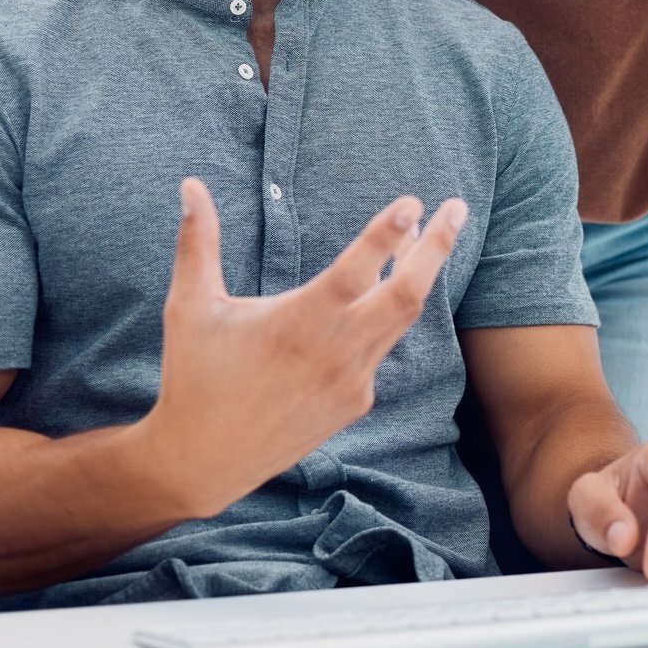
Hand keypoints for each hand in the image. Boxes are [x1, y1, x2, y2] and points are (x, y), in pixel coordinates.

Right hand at [149, 178, 465, 515]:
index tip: (413, 202)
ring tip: (422, 240)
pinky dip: (383, 318)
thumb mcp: (190, 307)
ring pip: (400, 319)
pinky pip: (379, 350)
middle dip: (439, 247)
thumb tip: (190, 185)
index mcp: (297, 323)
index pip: (357, 269)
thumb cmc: (193, 377)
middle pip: (407, 294)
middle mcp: (334, 353)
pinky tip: (372, 299)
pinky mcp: (355, 403)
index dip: (387, 234)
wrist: (203, 462)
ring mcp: (351, 382)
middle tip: (458, 209)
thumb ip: (198, 242)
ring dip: (416, 276)